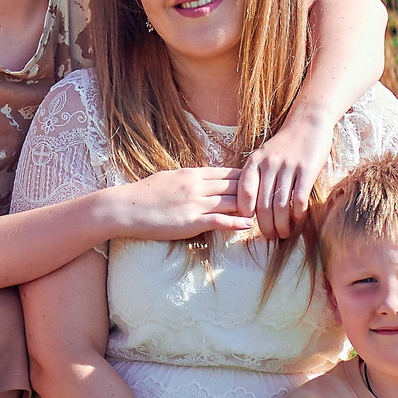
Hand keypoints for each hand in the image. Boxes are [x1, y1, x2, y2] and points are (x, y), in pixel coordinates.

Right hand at [103, 169, 252, 242]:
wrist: (124, 208)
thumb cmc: (143, 195)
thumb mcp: (170, 178)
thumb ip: (190, 179)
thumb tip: (204, 180)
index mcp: (193, 173)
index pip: (229, 172)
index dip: (249, 178)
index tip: (263, 182)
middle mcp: (197, 185)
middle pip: (236, 185)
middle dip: (256, 191)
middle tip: (272, 197)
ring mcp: (195, 203)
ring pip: (231, 201)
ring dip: (250, 207)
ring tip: (267, 212)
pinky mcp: (190, 221)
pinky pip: (219, 220)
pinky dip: (236, 222)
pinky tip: (249, 225)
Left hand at [239, 108, 338, 242]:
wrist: (307, 122)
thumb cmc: (284, 144)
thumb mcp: (263, 156)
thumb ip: (256, 177)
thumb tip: (250, 208)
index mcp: (254, 162)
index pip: (244, 194)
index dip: (245, 213)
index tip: (249, 225)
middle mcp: (269, 165)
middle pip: (263, 204)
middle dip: (266, 226)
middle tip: (270, 236)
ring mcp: (288, 167)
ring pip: (281, 205)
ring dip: (282, 224)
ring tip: (284, 234)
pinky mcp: (307, 169)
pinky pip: (299, 197)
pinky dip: (298, 213)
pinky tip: (298, 219)